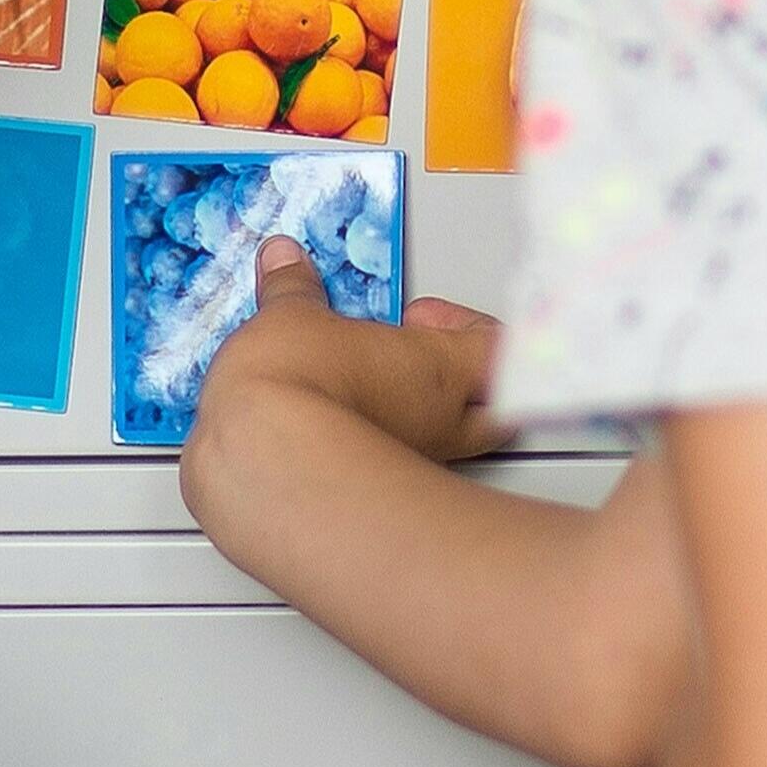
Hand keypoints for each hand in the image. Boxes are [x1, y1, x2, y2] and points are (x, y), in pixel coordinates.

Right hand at [200, 238, 506, 466]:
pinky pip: (391, 471)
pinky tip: (327, 435)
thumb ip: (294, 288)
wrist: (265, 465)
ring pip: (445, 447)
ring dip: (416, 418)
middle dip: (463, 382)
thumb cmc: (300, 391)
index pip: (501, 351)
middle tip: (416, 357)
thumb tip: (287, 264)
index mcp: (441, 368)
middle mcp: (440, 426)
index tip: (424, 315)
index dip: (471, 329)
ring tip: (365, 392)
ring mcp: (410, 469)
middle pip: (493, 411)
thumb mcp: (290, 317)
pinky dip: (371, 450)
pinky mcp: (371, 502)